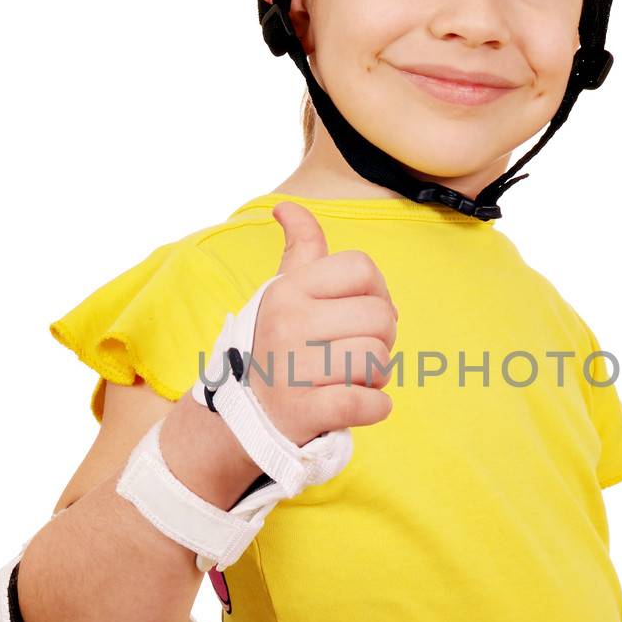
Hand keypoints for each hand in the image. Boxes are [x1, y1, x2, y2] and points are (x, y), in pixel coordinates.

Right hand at [251, 202, 398, 445]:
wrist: (239, 414)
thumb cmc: (275, 345)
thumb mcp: (281, 293)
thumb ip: (299, 250)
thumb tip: (287, 206)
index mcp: (288, 291)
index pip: (362, 269)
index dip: (377, 292)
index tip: (361, 313)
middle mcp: (288, 324)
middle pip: (381, 317)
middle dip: (382, 340)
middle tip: (356, 354)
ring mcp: (293, 370)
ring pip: (378, 359)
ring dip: (377, 376)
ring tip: (351, 379)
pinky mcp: (304, 412)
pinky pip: (367, 403)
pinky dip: (375, 407)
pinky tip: (358, 404)